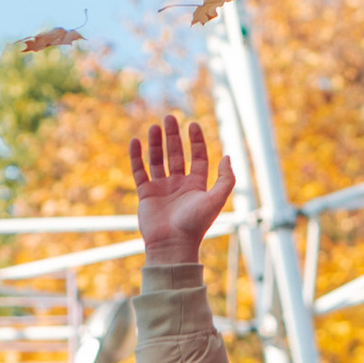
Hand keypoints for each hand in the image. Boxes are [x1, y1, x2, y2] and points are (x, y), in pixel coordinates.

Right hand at [130, 110, 234, 258]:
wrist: (172, 244)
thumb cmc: (196, 224)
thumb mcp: (217, 200)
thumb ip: (226, 179)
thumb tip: (227, 156)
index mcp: (197, 185)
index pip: (198, 157)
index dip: (196, 141)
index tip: (192, 124)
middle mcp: (179, 185)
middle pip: (176, 154)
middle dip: (173, 136)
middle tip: (169, 117)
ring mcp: (162, 189)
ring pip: (158, 160)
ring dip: (155, 143)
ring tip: (154, 127)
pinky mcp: (146, 195)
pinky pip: (140, 172)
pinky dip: (136, 157)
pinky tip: (135, 142)